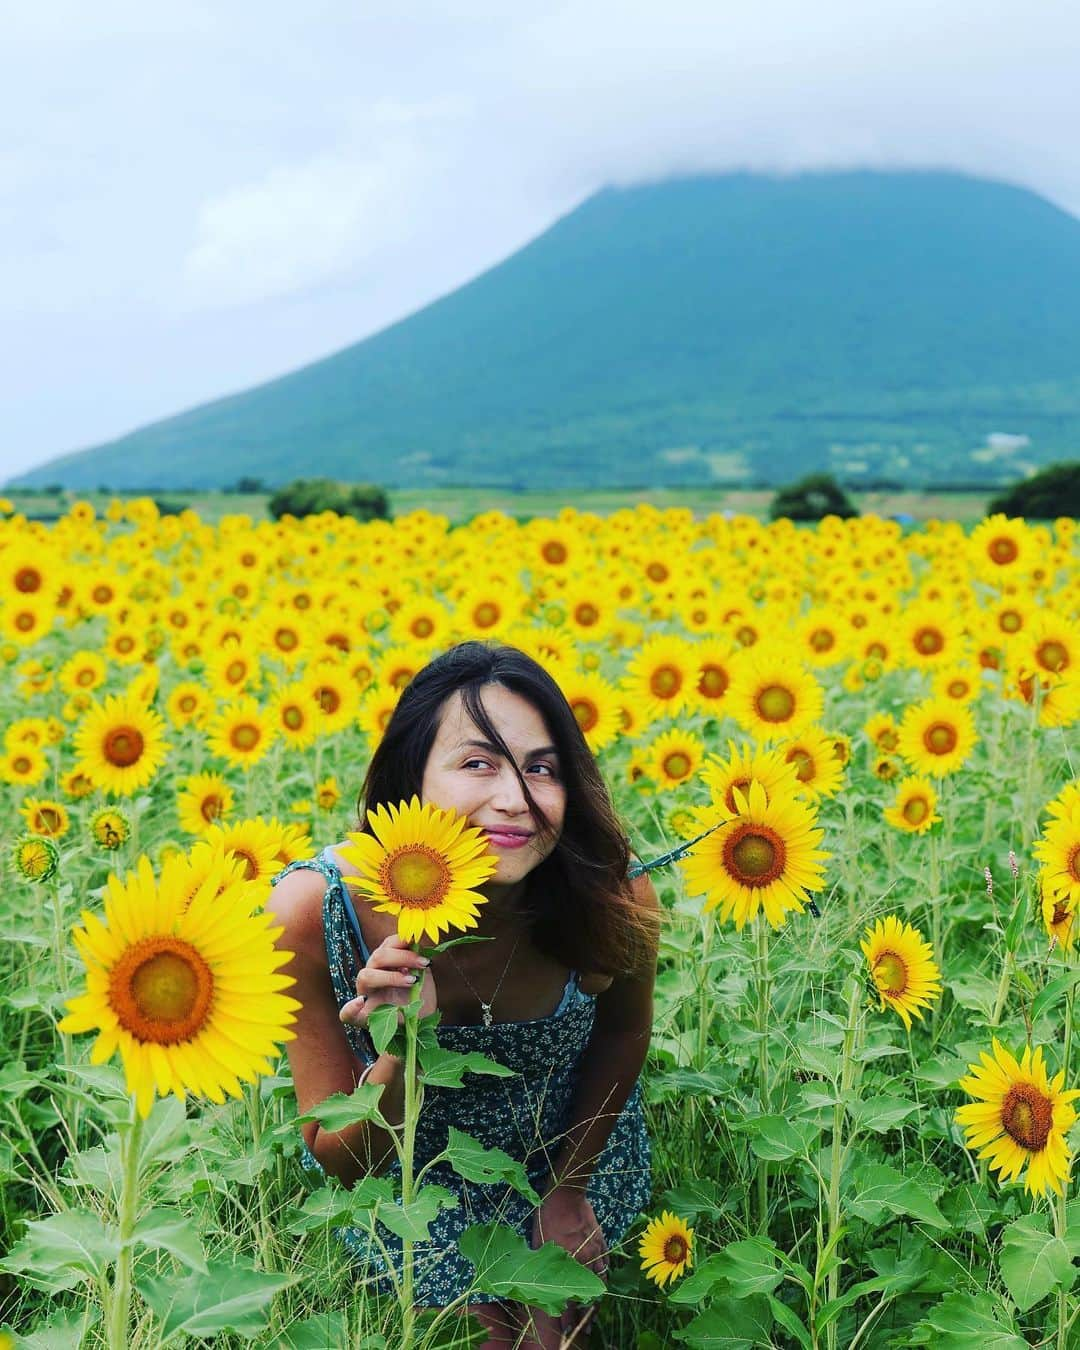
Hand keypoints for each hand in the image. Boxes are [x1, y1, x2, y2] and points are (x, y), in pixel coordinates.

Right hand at [338, 934, 437, 1027]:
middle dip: (403, 956)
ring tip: (410, 981)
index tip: (418, 943)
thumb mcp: (423, 977)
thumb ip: (418, 963)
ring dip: (389, 976)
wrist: (420, 1025)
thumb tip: (418, 944)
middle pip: (378, 956)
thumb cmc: (419, 999)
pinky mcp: (361, 1017)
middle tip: (423, 963)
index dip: (401, 941)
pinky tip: (359, 1003)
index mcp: (386, 964)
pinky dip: (350, 1008)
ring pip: (365, 976)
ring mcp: (365, 995)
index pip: (388, 945)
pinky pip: (346, 1013)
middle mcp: (373, 976)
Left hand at [529, 1186, 605, 1343]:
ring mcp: (594, 1253)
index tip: (567, 1332)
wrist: (566, 1195)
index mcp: (565, 1266)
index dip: (567, 1320)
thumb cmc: (546, 1217)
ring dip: (596, 1301)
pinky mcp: (601, 1243)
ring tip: (593, 1316)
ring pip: (599, 1285)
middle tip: (583, 1331)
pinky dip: (603, 1278)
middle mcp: (582, 1263)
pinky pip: (605, 1266)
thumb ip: (544, 1264)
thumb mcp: (538, 1243)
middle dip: (584, 1318)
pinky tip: (602, 1287)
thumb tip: (540, 1281)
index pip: (568, 1301)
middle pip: (586, 1298)